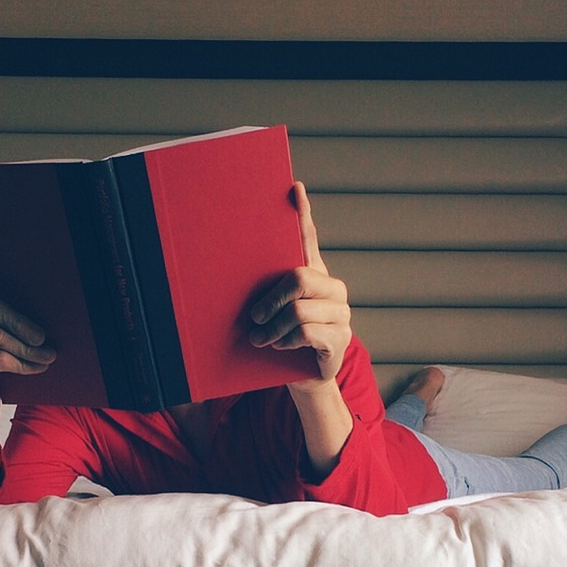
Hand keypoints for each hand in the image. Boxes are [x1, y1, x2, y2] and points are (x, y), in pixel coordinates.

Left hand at [248, 182, 350, 393]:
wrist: (303, 377)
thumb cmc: (283, 339)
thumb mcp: (271, 313)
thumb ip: (263, 292)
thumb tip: (224, 266)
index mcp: (315, 275)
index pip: (308, 239)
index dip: (303, 214)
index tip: (294, 189)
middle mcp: (333, 289)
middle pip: (299, 277)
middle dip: (270, 300)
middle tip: (253, 319)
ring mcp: (341, 313)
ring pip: (299, 309)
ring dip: (273, 327)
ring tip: (261, 339)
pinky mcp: (341, 339)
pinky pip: (307, 331)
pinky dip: (287, 340)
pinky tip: (281, 346)